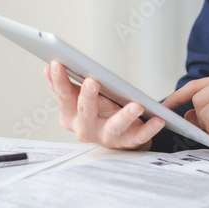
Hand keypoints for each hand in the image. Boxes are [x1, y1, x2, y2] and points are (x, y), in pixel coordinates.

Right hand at [45, 61, 163, 149]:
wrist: (119, 135)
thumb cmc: (99, 112)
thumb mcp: (79, 99)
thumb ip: (66, 86)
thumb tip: (49, 67)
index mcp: (71, 116)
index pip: (63, 97)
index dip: (59, 81)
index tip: (57, 64)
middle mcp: (86, 128)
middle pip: (85, 112)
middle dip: (87, 96)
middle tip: (92, 80)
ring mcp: (106, 138)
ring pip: (114, 127)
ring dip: (125, 116)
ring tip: (136, 105)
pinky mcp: (127, 143)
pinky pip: (139, 137)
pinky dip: (149, 129)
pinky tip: (159, 119)